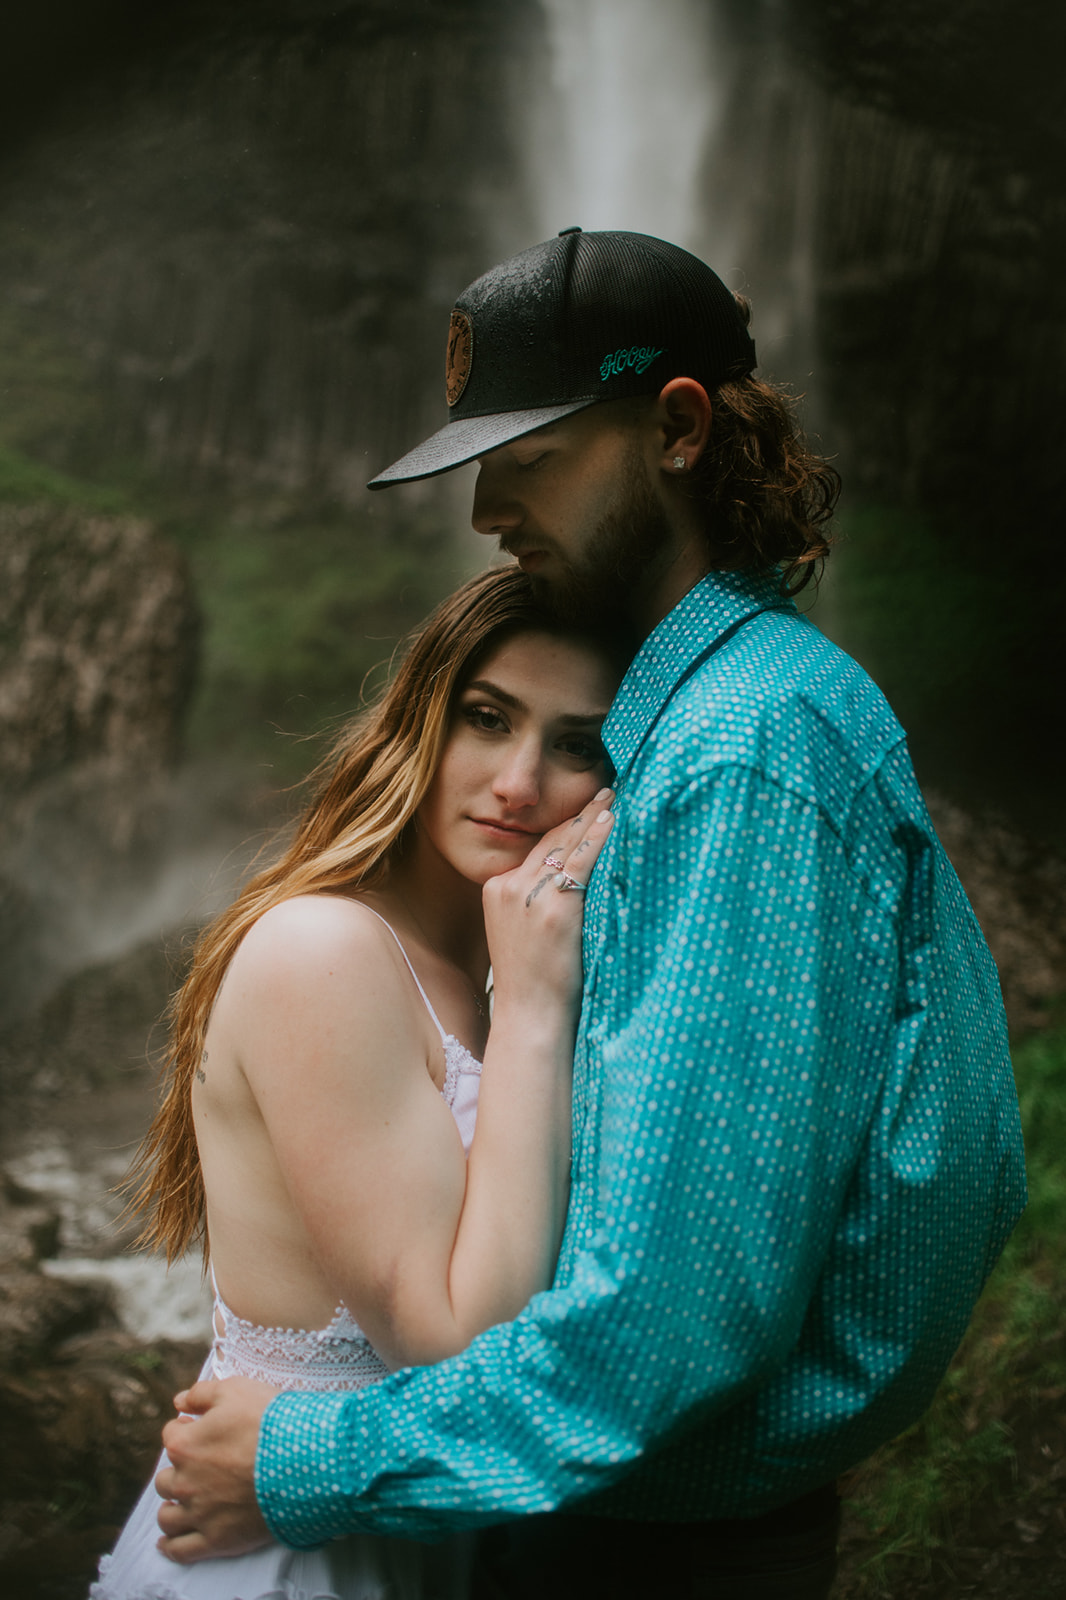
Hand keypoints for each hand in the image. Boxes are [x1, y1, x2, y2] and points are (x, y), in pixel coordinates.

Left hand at [155, 1377, 278, 1562]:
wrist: (302, 1461)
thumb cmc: (269, 1421)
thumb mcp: (236, 1390)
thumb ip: (201, 1393)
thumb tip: (179, 1401)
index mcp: (185, 1445)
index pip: (171, 1435)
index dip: (185, 1429)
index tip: (197, 1430)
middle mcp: (184, 1482)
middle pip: (166, 1479)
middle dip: (177, 1471)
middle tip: (197, 1468)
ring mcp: (199, 1514)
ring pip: (168, 1518)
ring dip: (171, 1509)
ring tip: (179, 1506)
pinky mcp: (216, 1540)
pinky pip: (181, 1550)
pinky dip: (170, 1547)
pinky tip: (167, 1543)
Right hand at [483, 787, 613, 1014]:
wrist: (529, 1018)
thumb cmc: (534, 984)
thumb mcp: (520, 935)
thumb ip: (534, 905)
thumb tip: (568, 886)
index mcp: (495, 889)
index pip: (533, 847)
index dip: (563, 826)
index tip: (584, 809)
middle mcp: (507, 885)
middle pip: (549, 838)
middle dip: (578, 813)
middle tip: (604, 790)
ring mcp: (529, 895)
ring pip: (565, 843)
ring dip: (592, 816)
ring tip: (613, 796)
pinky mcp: (553, 908)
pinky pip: (579, 860)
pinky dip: (598, 836)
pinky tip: (613, 820)